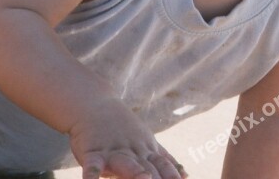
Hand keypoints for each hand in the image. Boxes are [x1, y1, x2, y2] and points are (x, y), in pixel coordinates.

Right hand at [69, 98, 187, 178]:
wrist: (94, 105)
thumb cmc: (123, 130)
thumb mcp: (147, 143)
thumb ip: (165, 160)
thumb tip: (187, 175)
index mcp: (147, 151)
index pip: (164, 166)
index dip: (173, 176)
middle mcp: (133, 151)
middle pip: (148, 168)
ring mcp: (113, 151)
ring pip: (126, 163)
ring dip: (135, 173)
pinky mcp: (92, 152)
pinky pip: (92, 165)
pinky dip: (91, 176)